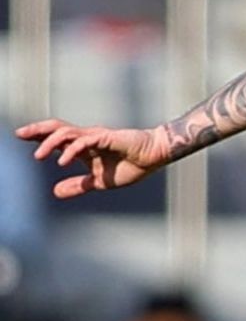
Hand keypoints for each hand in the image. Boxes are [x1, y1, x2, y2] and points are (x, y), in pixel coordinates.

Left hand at [15, 121, 169, 199]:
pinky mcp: (105, 138)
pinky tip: (61, 162)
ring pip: (66, 133)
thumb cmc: (129, 166)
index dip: (38, 136)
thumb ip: (78, 186)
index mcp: (83, 146)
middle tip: (18, 134)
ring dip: (49, 143)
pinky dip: (70, 151)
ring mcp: (94, 136)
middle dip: (36, 130)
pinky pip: (83, 142)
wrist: (152, 157)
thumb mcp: (98, 182)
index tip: (21, 136)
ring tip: (37, 156)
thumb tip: (55, 192)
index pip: (56, 137)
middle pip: (56, 128)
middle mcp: (86, 137)